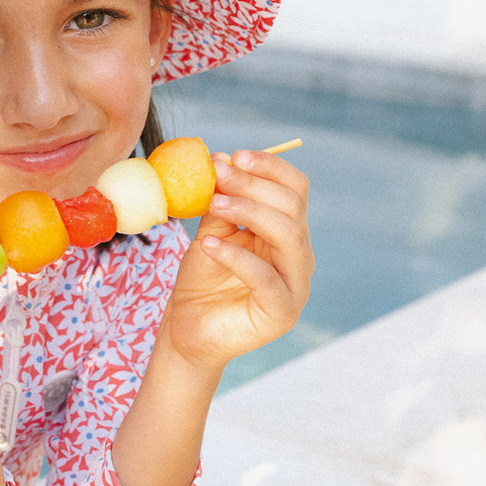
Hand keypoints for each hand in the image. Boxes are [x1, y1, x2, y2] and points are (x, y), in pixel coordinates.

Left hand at [161, 149, 314, 373]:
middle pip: (292, 207)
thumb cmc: (201, 280)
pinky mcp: (282, 311)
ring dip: (251, 212)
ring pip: (289, 236)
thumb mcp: (210, 231)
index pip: (294, 189)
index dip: (269, 167)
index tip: (233, 156)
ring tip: (215, 204)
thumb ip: (221, 203)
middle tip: (219, 175)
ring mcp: (295, 284)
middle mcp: (298, 255)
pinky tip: (208, 244)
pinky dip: (236, 256)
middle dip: (254, 185)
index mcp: (286, 231)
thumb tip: (222, 159)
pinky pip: (266, 277)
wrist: (187, 328)